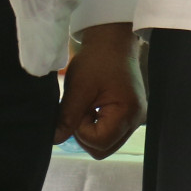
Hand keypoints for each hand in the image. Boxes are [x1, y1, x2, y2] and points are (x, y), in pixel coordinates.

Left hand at [54, 23, 143, 157]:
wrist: (113, 42)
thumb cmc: (98, 61)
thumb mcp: (78, 88)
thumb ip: (67, 117)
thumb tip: (54, 140)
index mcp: (128, 112)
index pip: (98, 142)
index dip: (81, 131)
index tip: (79, 109)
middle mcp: (136, 119)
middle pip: (103, 149)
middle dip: (85, 135)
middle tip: (81, 111)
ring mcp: (135, 118)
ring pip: (106, 144)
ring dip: (91, 132)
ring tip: (87, 108)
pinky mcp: (131, 115)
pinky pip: (111, 133)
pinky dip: (98, 127)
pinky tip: (94, 108)